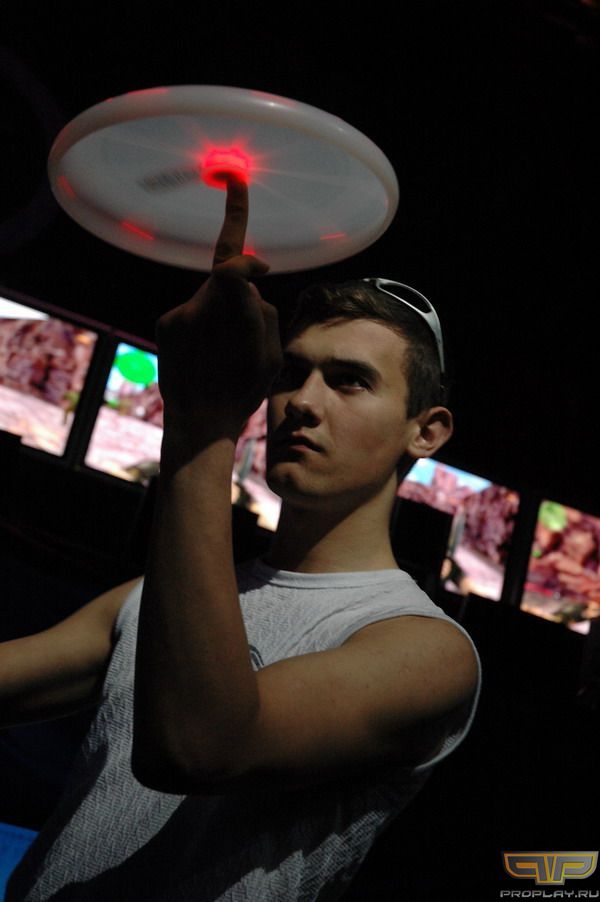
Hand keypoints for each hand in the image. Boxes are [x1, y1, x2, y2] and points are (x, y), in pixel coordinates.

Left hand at [156, 176, 281, 440]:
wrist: (199, 421)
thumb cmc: (242, 389)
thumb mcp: (271, 352)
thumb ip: (263, 311)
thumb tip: (248, 287)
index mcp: (233, 311)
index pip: (233, 253)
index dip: (235, 215)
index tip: (235, 183)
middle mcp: (200, 305)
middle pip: (227, 279)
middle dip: (240, 294)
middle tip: (245, 335)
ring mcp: (178, 314)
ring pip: (210, 296)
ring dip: (222, 314)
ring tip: (225, 355)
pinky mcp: (165, 324)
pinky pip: (192, 311)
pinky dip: (204, 325)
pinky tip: (207, 355)